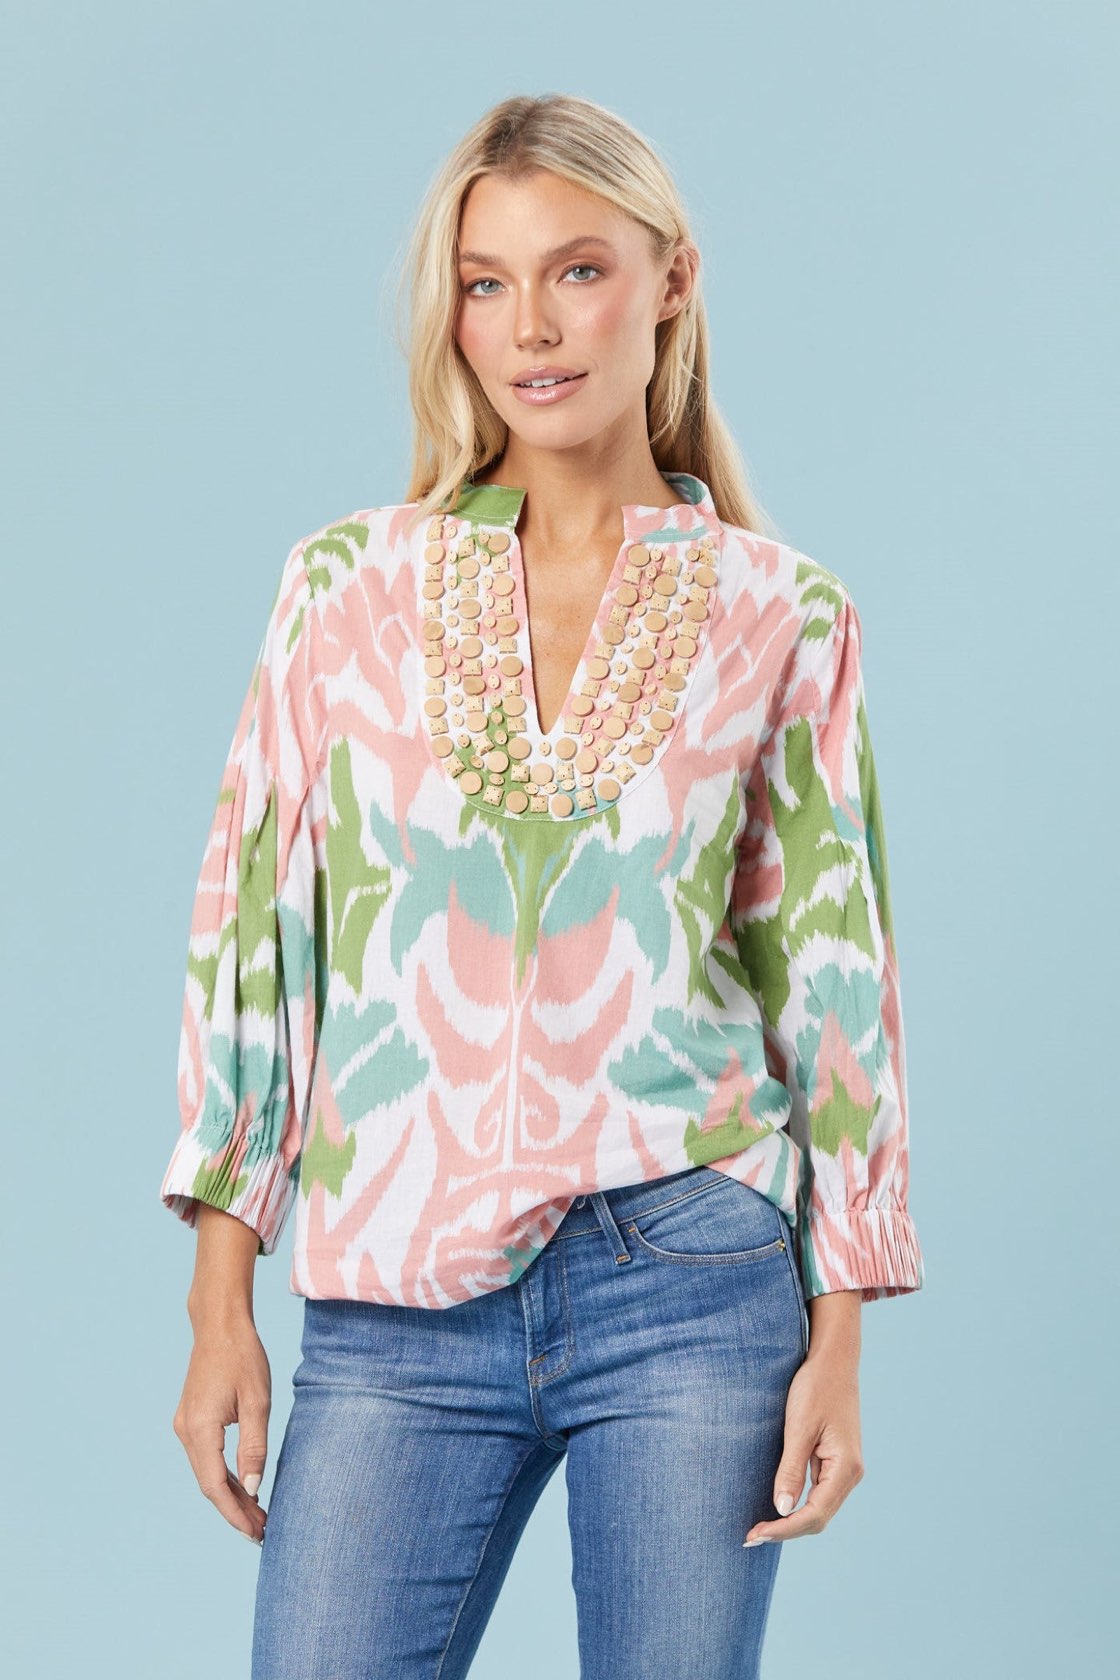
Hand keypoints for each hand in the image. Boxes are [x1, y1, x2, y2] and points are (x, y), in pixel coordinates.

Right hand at [173, 1311, 271, 1542]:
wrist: (219, 1324)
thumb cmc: (243, 1357)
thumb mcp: (257, 1402)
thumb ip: (254, 1447)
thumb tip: (255, 1489)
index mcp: (200, 1430)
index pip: (216, 1487)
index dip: (235, 1514)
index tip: (256, 1533)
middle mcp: (186, 1432)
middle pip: (209, 1485)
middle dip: (234, 1510)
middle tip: (262, 1531)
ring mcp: (186, 1426)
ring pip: (207, 1473)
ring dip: (230, 1495)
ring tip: (257, 1515)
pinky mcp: (192, 1419)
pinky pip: (206, 1458)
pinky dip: (224, 1476)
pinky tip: (244, 1487)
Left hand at [743, 1337, 863, 1545]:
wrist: (833, 1359)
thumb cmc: (816, 1387)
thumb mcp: (799, 1427)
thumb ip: (791, 1469)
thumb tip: (783, 1510)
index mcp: (846, 1468)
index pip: (815, 1514)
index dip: (785, 1529)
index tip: (756, 1534)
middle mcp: (849, 1473)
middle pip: (818, 1517)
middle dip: (786, 1530)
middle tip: (750, 1536)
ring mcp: (843, 1468)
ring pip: (818, 1508)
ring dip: (791, 1520)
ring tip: (759, 1527)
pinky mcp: (834, 1460)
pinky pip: (816, 1492)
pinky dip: (797, 1503)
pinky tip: (776, 1505)